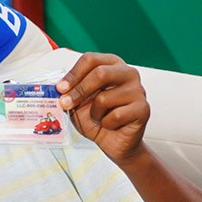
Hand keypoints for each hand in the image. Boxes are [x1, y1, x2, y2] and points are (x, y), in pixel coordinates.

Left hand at [58, 52, 150, 167]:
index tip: (60, 88)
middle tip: (65, 104)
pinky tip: (112, 125)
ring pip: (104, 98)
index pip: (91, 60)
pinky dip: (107, 124)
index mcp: (112, 64)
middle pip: (100, 73)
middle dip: (79, 91)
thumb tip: (58, 88)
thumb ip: (70, 92)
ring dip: (94, 114)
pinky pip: (115, 116)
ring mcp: (138, 90)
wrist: (114, 142)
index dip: (73, 74)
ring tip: (100, 118)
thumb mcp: (78, 102)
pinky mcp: (143, 108)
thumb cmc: (97, 118)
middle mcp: (128, 73)